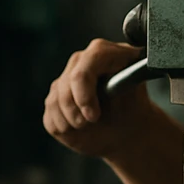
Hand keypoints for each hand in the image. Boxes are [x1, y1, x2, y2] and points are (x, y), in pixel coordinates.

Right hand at [43, 39, 153, 158]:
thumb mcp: (133, 99)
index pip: (89, 62)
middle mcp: (82, 60)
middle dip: (76, 110)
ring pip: (55, 100)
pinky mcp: (54, 98)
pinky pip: (50, 115)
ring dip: (71, 122)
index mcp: (106, 53)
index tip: (93, 116)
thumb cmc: (131, 112)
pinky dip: (64, 128)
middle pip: (67, 82)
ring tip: (89, 125)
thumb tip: (110, 86)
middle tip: (92, 122)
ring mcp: (65, 78)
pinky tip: (80, 129)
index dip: (85, 92)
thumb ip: (122, 87)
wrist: (123, 130)